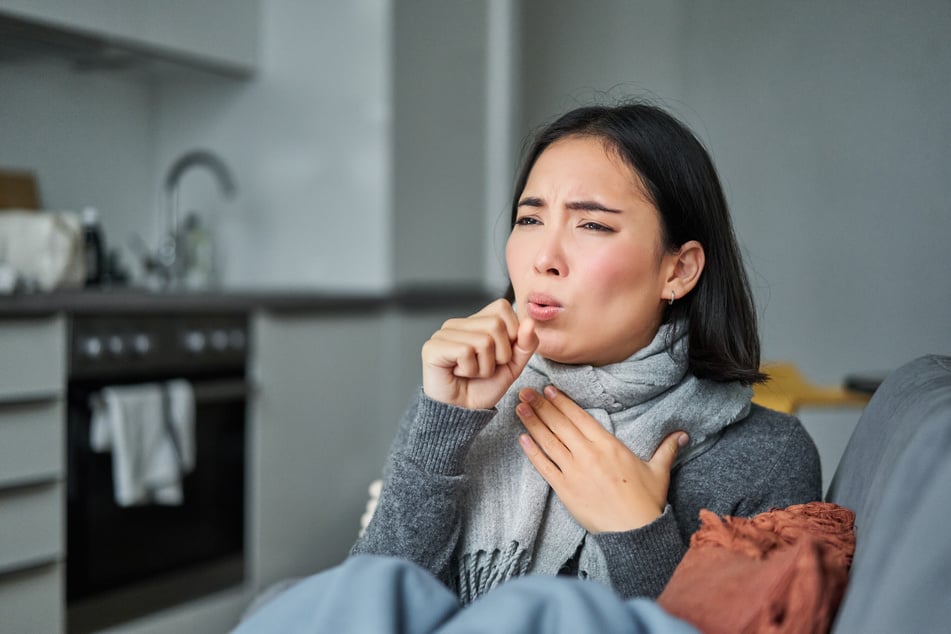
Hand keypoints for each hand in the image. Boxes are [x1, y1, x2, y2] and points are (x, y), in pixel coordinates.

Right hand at [421, 299, 538, 409]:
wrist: (462, 412)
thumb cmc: (483, 388)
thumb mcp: (513, 365)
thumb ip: (525, 344)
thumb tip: (529, 323)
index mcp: (476, 322)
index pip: (502, 307)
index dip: (511, 333)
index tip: (499, 354)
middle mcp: (458, 323)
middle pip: (495, 324)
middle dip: (499, 355)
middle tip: (484, 367)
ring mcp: (443, 333)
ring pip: (483, 340)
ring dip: (484, 366)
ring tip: (471, 372)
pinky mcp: (432, 347)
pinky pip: (465, 352)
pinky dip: (470, 370)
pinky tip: (459, 373)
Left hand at [516, 385, 687, 532]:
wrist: (634, 532)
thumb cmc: (646, 502)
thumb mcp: (659, 471)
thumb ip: (666, 449)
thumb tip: (683, 435)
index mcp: (608, 445)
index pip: (580, 417)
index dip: (562, 401)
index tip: (548, 389)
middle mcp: (588, 454)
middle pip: (560, 424)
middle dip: (540, 405)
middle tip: (525, 390)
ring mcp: (574, 471)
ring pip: (549, 441)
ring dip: (532, 422)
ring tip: (519, 407)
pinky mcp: (565, 490)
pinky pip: (544, 467)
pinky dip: (532, 453)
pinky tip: (522, 439)